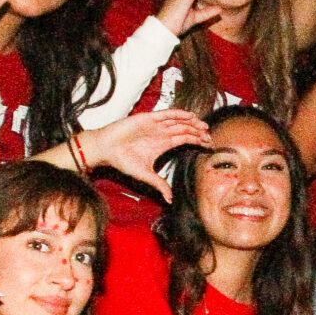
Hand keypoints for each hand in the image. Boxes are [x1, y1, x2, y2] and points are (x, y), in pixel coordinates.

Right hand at [74, 108, 210, 195]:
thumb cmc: (123, 161)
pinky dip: (178, 114)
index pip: (185, 139)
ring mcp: (155, 125)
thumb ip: (159, 184)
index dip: (197, 140)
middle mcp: (161, 133)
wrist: (106, 149)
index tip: (209, 144)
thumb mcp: (145, 175)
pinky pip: (166, 114)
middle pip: (185, 129)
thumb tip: (171, 200)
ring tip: (203, 125)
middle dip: (198, 131)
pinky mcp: (147, 118)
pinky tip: (189, 116)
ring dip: (191, 122)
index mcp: (163, 144)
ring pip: (178, 121)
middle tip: (209, 135)